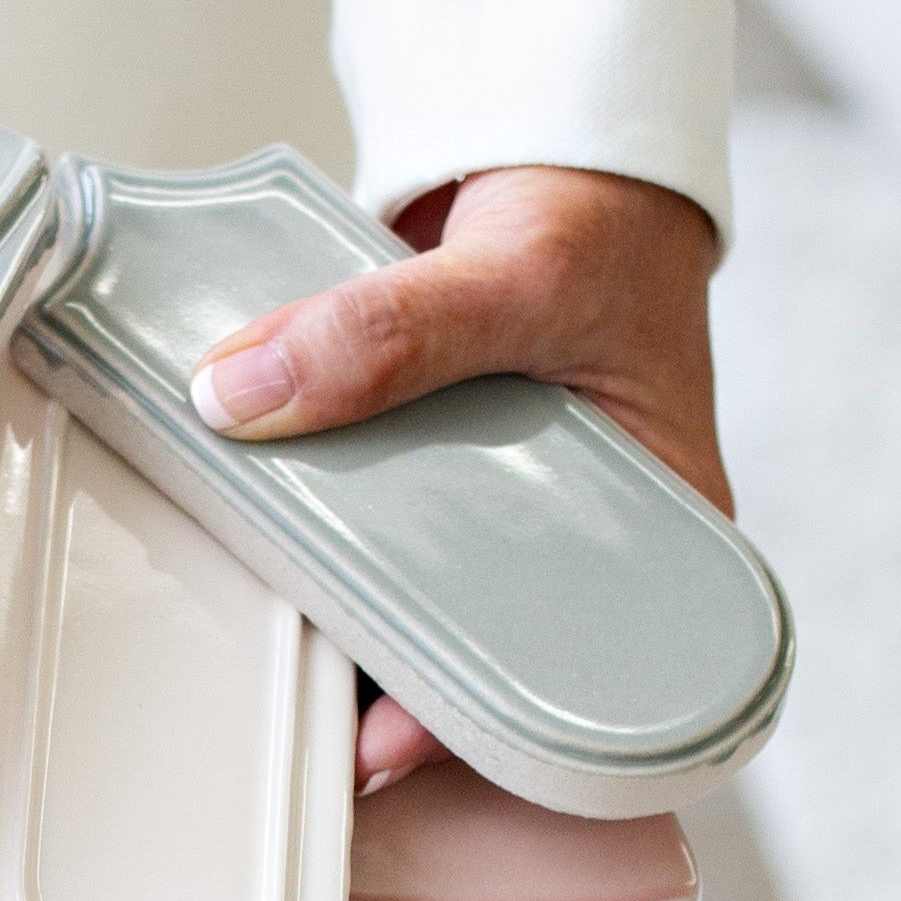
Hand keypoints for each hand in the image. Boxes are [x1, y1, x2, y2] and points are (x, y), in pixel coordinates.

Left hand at [187, 164, 727, 793]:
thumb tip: (241, 392)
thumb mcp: (513, 276)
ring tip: (258, 653)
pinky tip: (245, 551)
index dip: (486, 723)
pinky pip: (366, 515)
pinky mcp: (430, 465)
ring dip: (338, 610)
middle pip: (480, 645)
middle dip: (392, 684)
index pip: (584, 666)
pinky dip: (311, 528)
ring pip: (411, 587)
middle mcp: (582, 534)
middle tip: (298, 717)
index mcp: (660, 523)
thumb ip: (386, 332)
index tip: (384, 749)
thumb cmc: (600, 220)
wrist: (564, 151)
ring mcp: (498, 504)